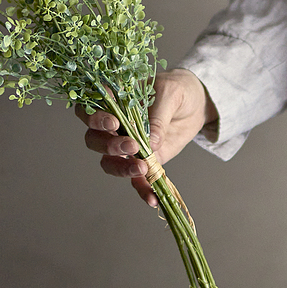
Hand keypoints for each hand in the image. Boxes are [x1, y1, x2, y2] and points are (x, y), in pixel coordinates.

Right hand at [77, 68, 217, 205]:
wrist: (196, 103)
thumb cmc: (178, 89)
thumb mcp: (171, 94)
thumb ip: (157, 117)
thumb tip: (150, 144)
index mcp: (113, 101)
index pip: (90, 110)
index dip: (94, 118)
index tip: (113, 123)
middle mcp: (114, 126)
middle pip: (94, 139)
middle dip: (108, 146)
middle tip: (131, 145)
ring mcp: (127, 146)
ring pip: (109, 162)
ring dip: (120, 168)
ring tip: (142, 168)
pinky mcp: (143, 161)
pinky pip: (136, 180)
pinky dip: (142, 190)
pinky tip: (152, 198)